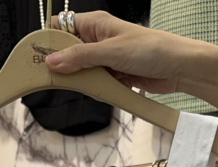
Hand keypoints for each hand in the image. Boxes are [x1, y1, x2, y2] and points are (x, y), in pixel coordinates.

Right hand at [47, 11, 196, 93]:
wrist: (179, 68)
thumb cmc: (151, 49)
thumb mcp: (110, 52)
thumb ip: (80, 57)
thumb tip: (52, 61)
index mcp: (96, 24)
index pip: (62, 27)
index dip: (49, 41)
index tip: (38, 59)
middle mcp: (98, 39)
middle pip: (69, 53)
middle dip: (64, 66)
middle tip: (58, 79)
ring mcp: (106, 59)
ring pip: (82, 72)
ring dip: (83, 81)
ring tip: (88, 85)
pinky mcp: (115, 76)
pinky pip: (97, 84)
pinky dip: (98, 90)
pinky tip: (102, 91)